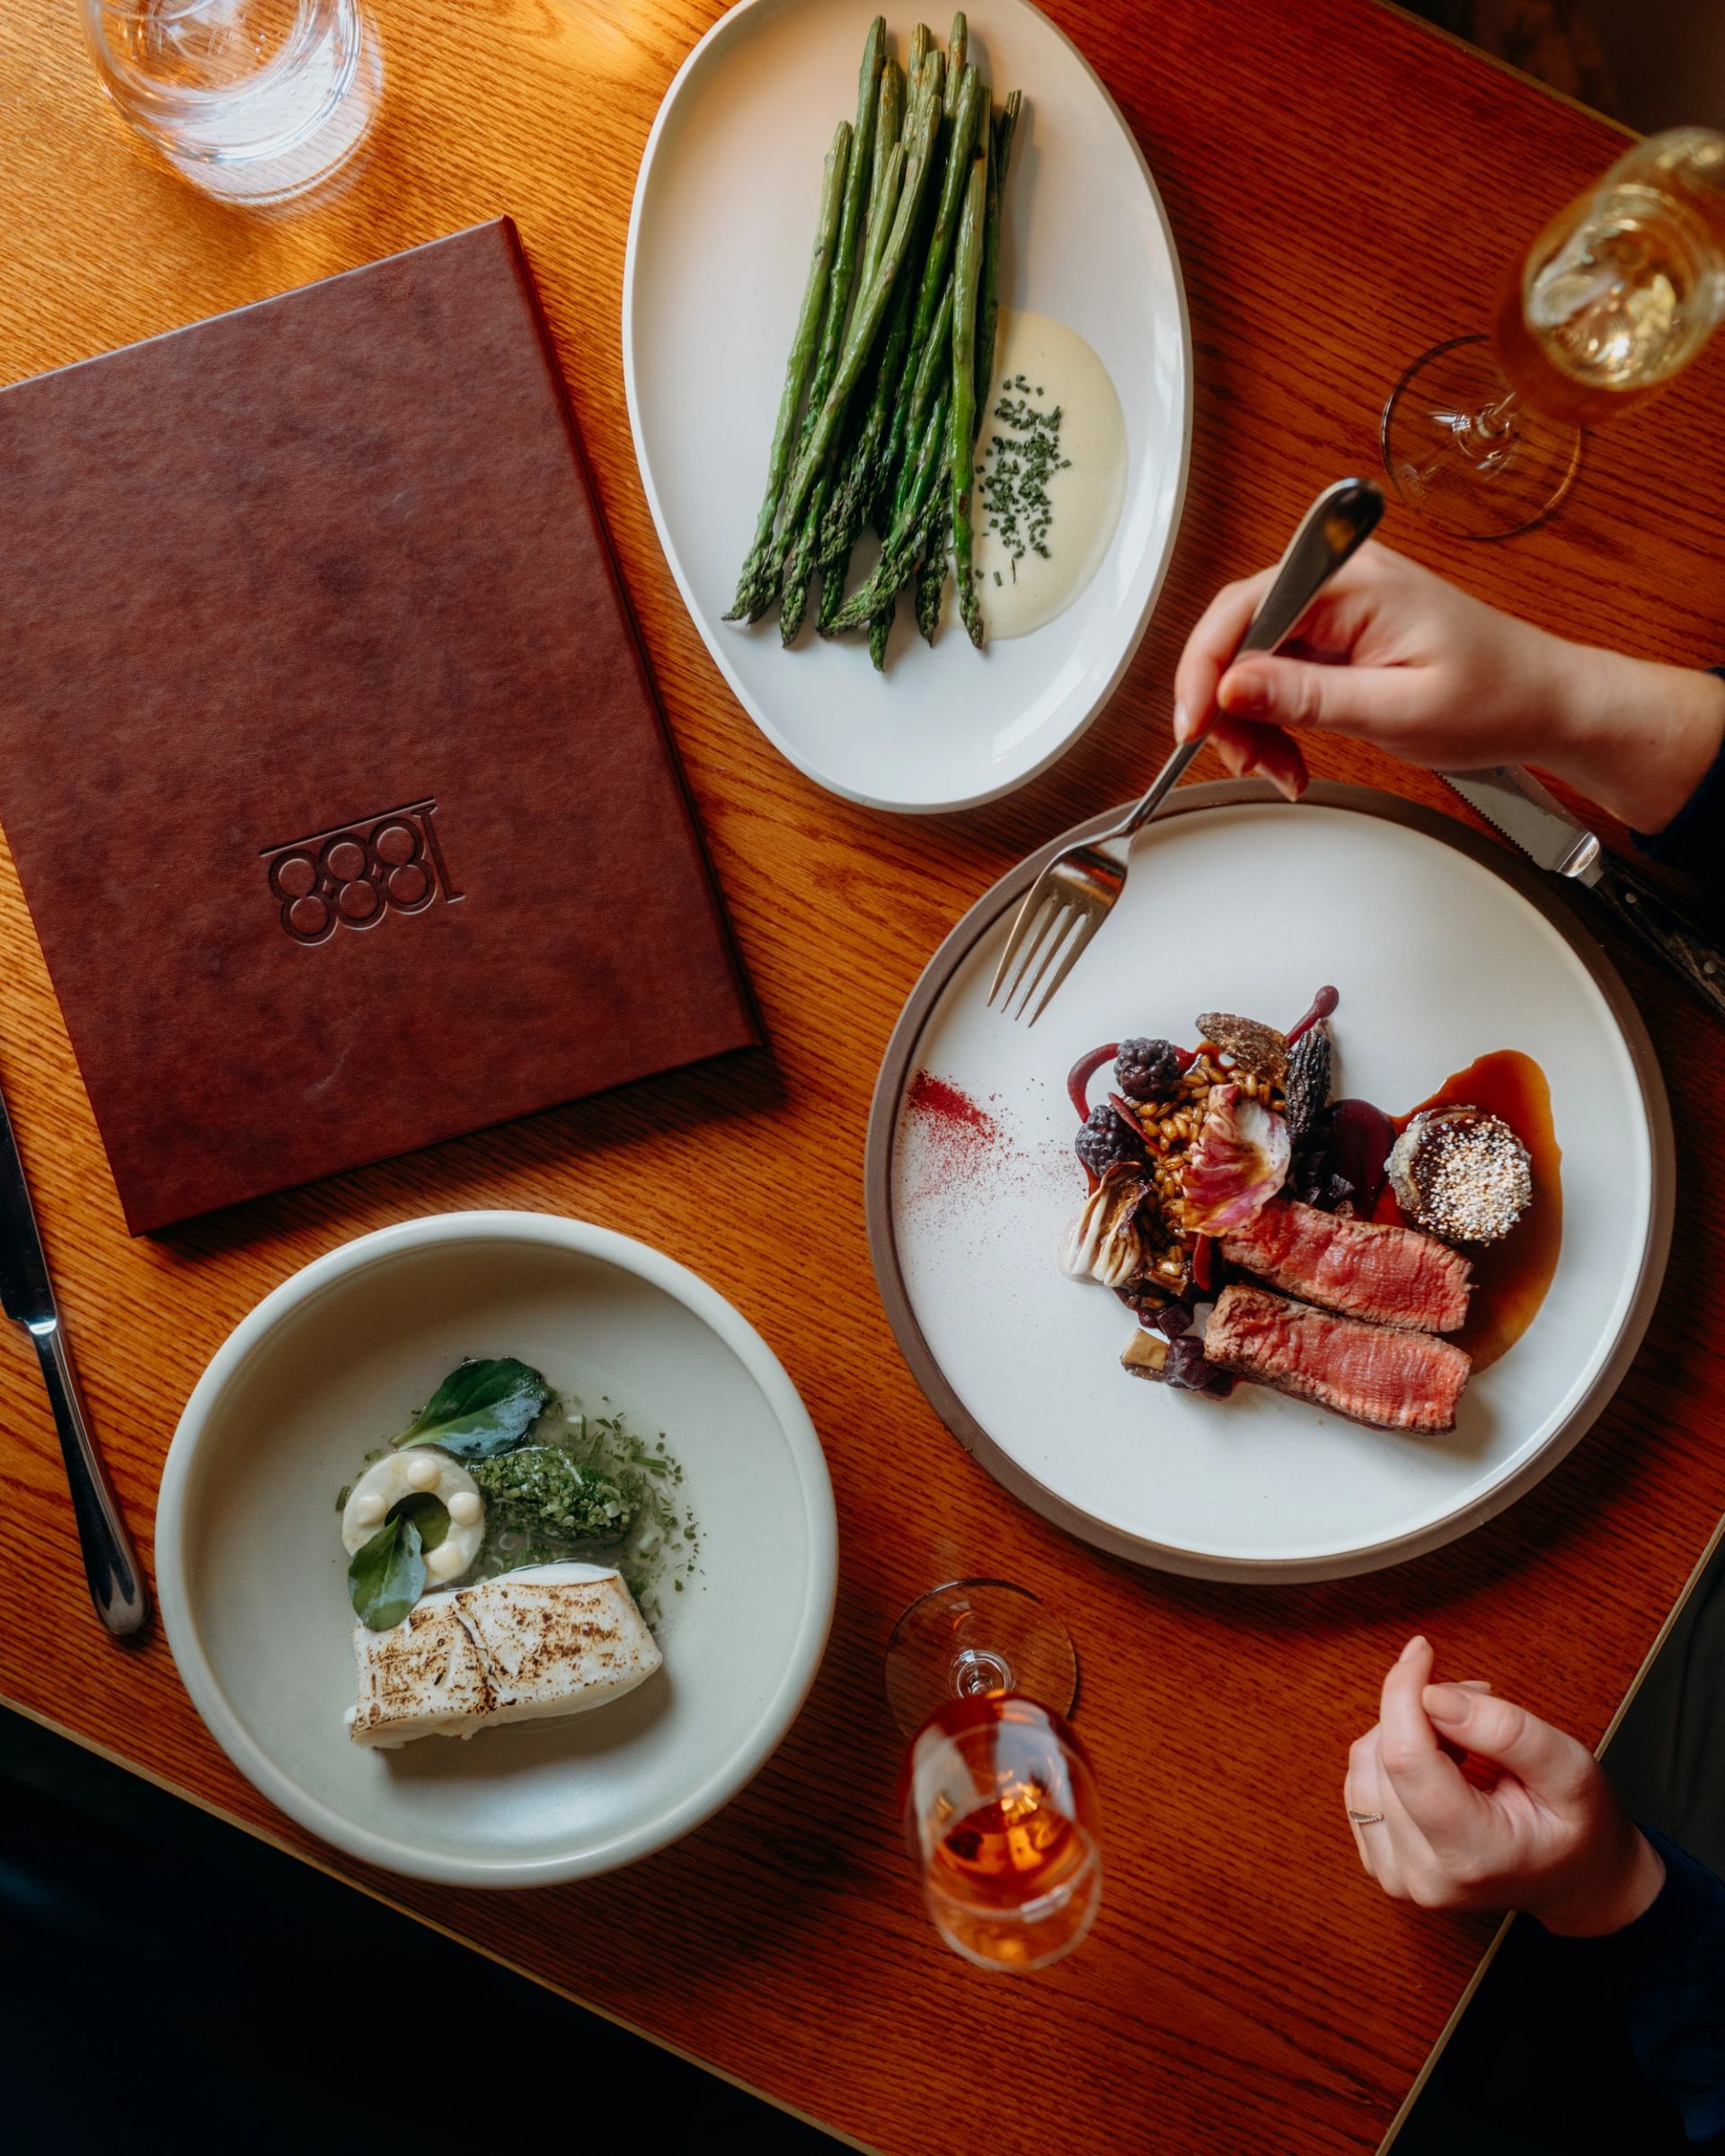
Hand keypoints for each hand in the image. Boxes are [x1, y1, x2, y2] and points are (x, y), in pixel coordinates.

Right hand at [1173, 541, 1724, 834]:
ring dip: (1248, 722)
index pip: (1244, 609)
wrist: (1543, 703)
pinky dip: (1272, 721)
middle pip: (1237, 635)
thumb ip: (1309, 697)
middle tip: (1247, 760)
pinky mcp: (1337, 637)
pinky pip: (1277, 675)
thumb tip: (1231, 686)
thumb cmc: (1495, 696)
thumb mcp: (1396, 709)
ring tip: (1281, 768)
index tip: (1194, 724)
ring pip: (1250, 661)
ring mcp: (1337, 609)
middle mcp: (1340, 583)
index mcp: (1355, 583)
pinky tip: (1291, 755)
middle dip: (1226, 706)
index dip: (1204, 669)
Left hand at [1345, 1636, 1665, 1936]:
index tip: (1422, 1653)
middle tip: (1479, 1704)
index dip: (1405, 1693)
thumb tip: (1433, 1696)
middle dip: (1421, 1708)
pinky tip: (1439, 1764)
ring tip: (1465, 1738)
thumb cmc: (1577, 1828)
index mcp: (1471, 1857)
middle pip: (1385, 1756)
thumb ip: (1507, 1732)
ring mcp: (1396, 1874)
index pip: (1405, 1759)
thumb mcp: (1571, 1770)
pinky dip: (1393, 1755)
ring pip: (1365, 1763)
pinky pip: (1361, 1782)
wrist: (1574, 1882)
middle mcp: (1423, 1876)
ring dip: (1406, 1729)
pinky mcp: (1381, 1860)